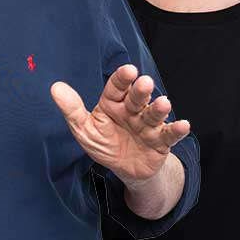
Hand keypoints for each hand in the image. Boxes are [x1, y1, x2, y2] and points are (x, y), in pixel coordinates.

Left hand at [50, 64, 189, 184]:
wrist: (125, 169)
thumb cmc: (105, 142)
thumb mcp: (84, 129)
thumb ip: (72, 110)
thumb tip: (55, 87)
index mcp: (113, 103)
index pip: (117, 87)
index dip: (122, 79)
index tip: (128, 70)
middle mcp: (132, 110)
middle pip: (137, 98)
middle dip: (140, 90)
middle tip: (144, 82)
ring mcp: (148, 125)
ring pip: (154, 114)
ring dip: (160, 108)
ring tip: (164, 103)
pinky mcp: (160, 142)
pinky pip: (169, 135)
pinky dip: (177, 130)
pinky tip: (184, 125)